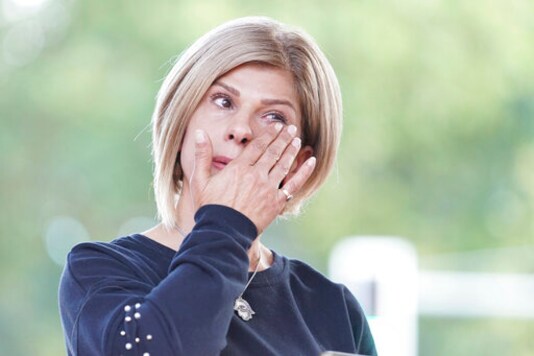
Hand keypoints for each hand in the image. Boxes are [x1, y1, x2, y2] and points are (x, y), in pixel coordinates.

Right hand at [189, 124, 315, 233]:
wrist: (222, 232)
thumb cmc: (209, 207)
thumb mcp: (200, 180)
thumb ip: (202, 155)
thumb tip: (199, 132)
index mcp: (239, 168)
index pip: (257, 146)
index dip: (268, 134)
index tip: (276, 126)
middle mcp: (256, 174)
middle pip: (273, 152)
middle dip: (283, 138)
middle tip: (291, 128)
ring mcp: (268, 188)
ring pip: (284, 164)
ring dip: (292, 150)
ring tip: (297, 140)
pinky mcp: (277, 202)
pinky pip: (294, 184)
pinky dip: (304, 171)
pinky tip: (311, 161)